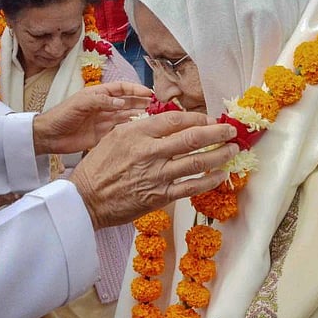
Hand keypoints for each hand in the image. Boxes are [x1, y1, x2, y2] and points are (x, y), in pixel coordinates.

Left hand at [32, 81, 152, 154]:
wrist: (49, 136)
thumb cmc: (61, 115)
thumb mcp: (80, 104)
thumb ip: (101, 101)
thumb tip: (121, 102)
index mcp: (97, 94)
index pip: (120, 88)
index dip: (134, 89)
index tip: (148, 92)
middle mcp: (102, 106)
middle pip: (126, 101)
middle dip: (139, 100)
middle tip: (155, 103)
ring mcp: (103, 120)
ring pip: (124, 115)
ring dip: (137, 113)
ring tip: (152, 114)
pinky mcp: (101, 135)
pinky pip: (119, 129)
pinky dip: (129, 128)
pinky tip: (139, 128)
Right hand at [70, 111, 237, 228]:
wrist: (85, 199)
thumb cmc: (97, 167)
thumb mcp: (114, 137)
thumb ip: (140, 129)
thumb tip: (166, 124)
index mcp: (137, 133)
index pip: (176, 120)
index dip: (198, 118)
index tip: (209, 119)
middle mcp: (150, 151)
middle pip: (193, 138)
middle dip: (217, 132)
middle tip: (230, 130)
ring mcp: (157, 175)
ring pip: (198, 162)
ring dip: (220, 155)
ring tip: (232, 150)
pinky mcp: (160, 196)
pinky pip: (192, 187)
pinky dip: (210, 180)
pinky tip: (221, 175)